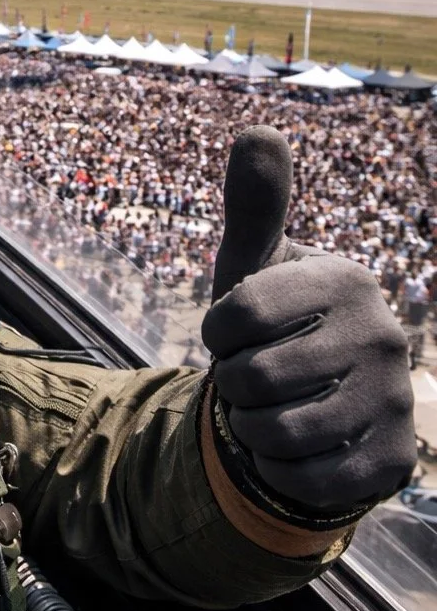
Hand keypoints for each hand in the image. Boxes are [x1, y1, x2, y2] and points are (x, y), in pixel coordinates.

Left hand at [201, 126, 415, 513]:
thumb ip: (255, 204)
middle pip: (250, 378)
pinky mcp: (393, 462)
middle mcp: (383, 336)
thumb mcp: (255, 266)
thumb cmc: (274, 325)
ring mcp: (394, 401)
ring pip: (274, 433)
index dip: (216, 333)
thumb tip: (258, 129)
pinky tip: (294, 449)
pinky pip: (304, 481)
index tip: (235, 332)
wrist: (318, 403)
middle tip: (256, 377)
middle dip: (232, 386)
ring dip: (251, 430)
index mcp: (346, 280)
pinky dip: (279, 471)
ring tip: (272, 410)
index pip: (236, 315)